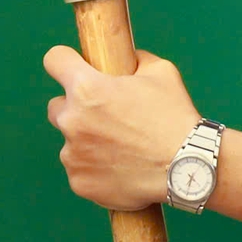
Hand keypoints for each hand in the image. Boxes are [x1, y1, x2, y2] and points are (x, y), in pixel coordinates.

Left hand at [43, 46, 199, 209]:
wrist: (187, 168)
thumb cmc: (174, 116)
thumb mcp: (160, 71)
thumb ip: (134, 60)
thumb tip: (125, 59)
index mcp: (86, 88)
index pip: (54, 60)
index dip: (64, 61)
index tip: (73, 67)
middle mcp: (72, 120)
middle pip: (57, 106)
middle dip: (76, 107)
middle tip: (106, 115)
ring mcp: (72, 155)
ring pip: (70, 141)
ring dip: (86, 140)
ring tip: (120, 147)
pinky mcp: (79, 183)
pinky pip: (79, 169)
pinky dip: (94, 168)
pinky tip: (120, 167)